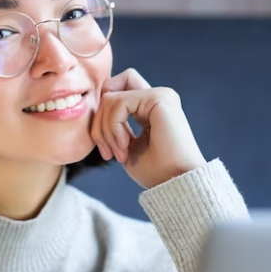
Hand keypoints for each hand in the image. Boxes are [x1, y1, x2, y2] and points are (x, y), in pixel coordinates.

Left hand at [90, 68, 206, 188]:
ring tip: (119, 153)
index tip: (106, 149)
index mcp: (148, 107)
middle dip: (98, 122)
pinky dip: (113, 127)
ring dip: (106, 130)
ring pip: (110, 97)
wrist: (176, 182)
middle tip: (108, 152)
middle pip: (108, 89)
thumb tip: (95, 109)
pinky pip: (119, 102)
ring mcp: (159, 94)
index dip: (101, 117)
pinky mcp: (160, 97)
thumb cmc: (155, 171)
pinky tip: (125, 147)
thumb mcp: (124, 146)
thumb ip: (112, 125)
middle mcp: (155, 96)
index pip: (113, 91)